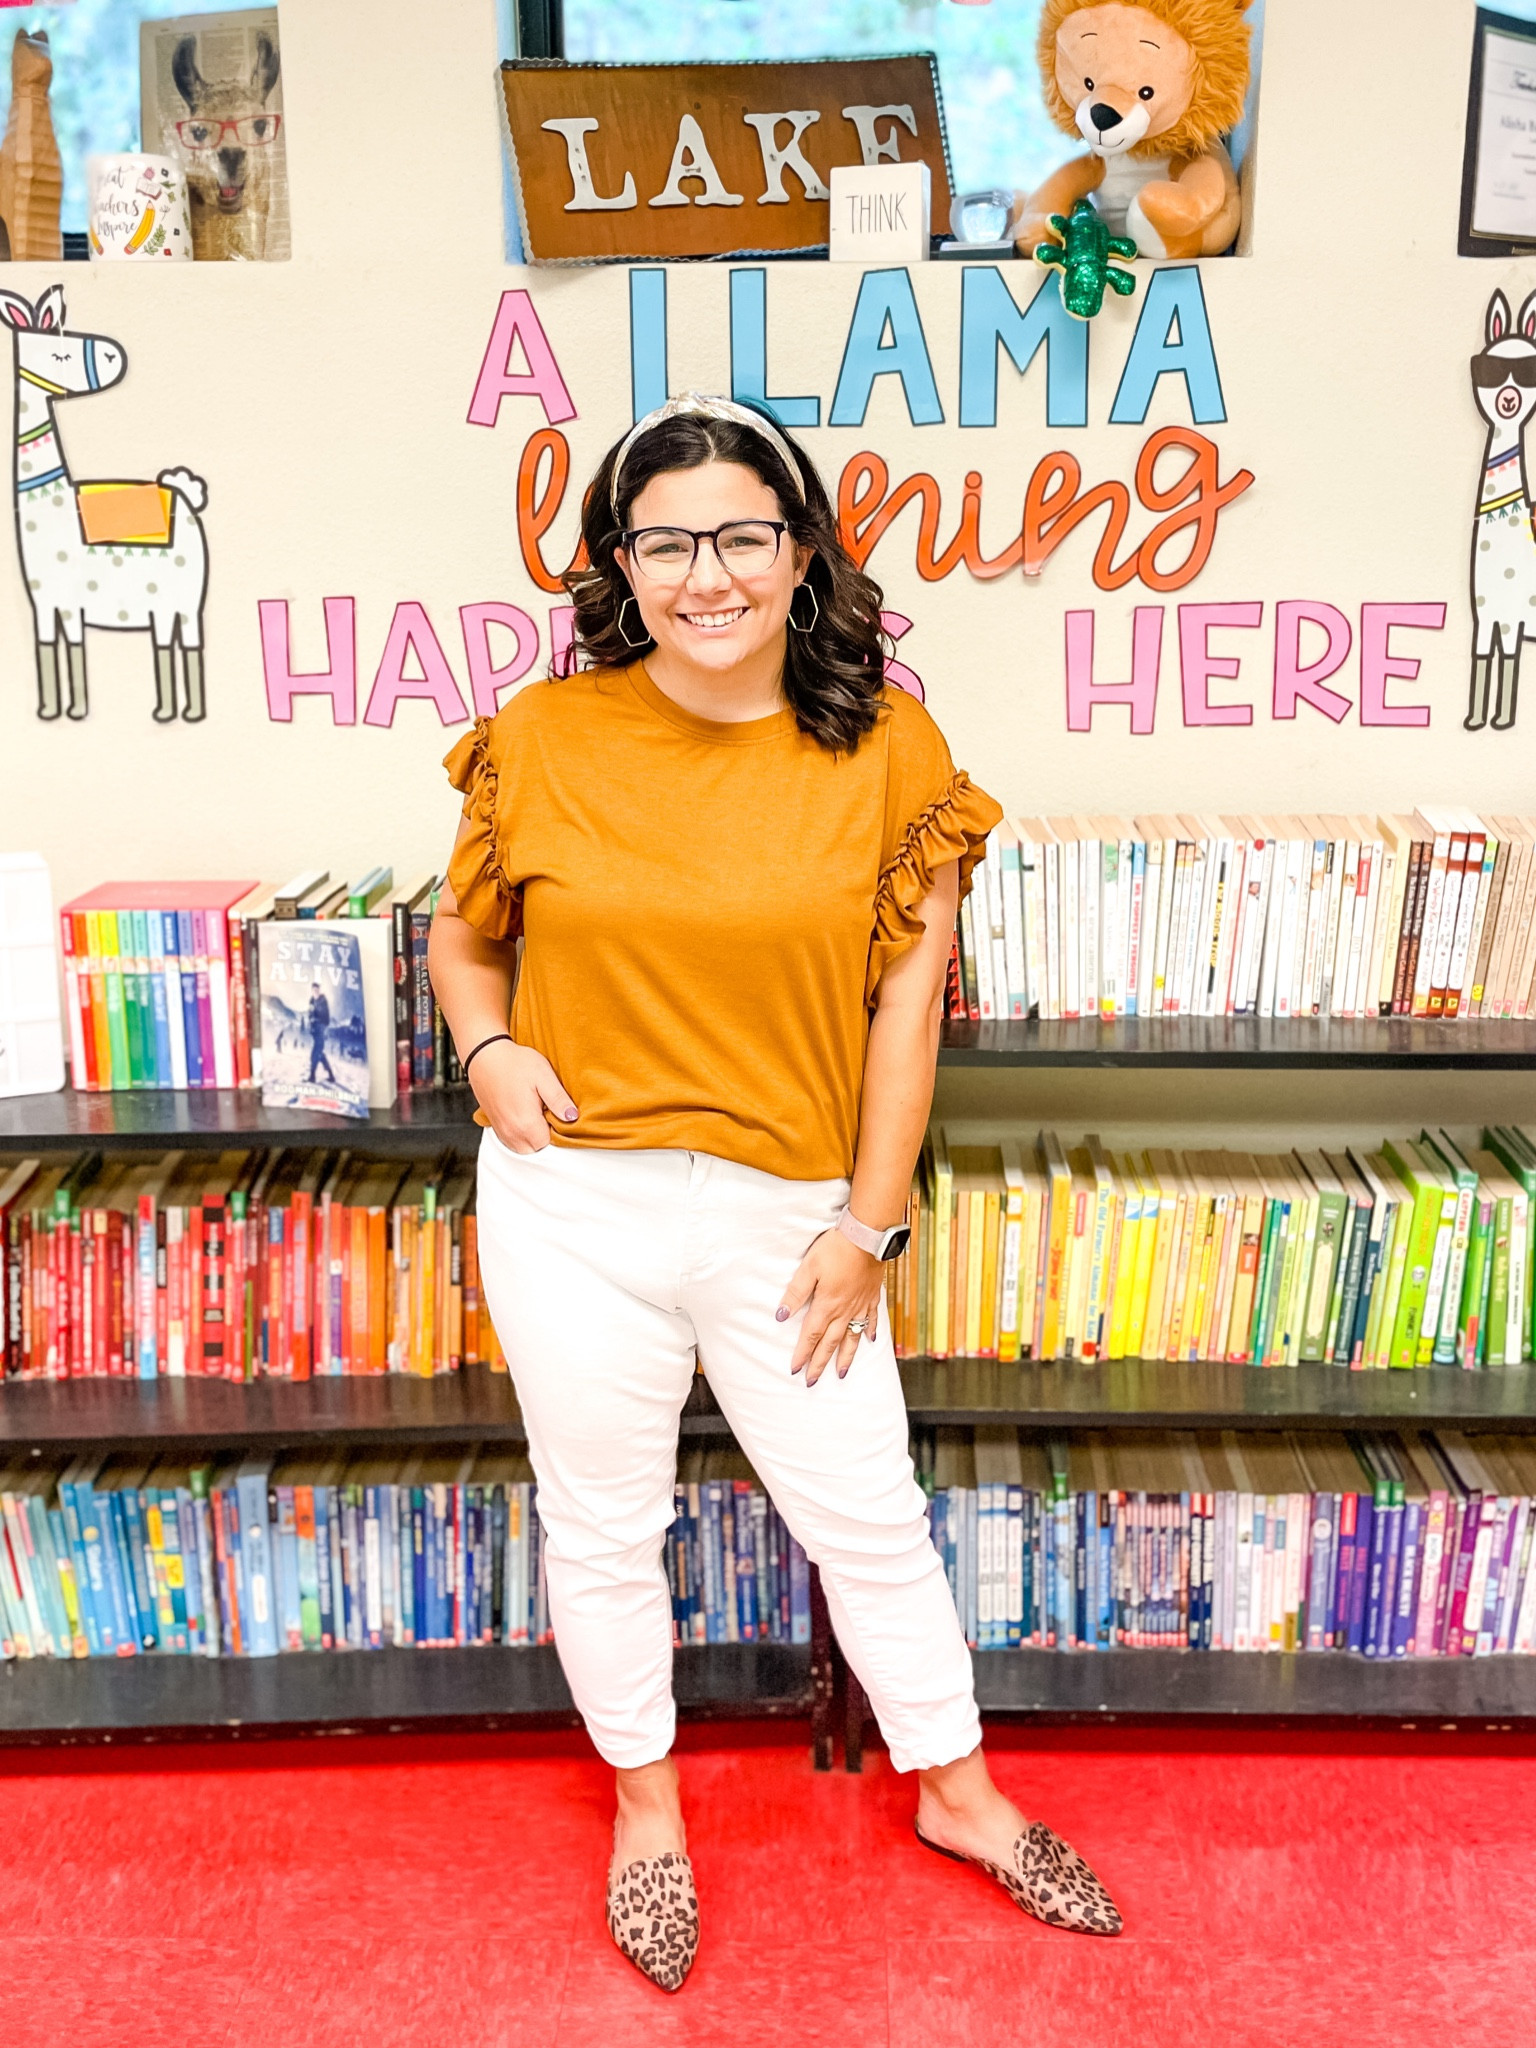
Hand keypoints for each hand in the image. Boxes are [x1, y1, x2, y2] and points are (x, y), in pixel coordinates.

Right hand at [469, 1039, 576, 1151]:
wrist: (485, 1056)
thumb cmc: (515, 1063)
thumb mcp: (543, 1075)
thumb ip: (559, 1099)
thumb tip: (573, 1117)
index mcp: (526, 1123)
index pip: (550, 1144)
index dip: (559, 1132)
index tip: (559, 1116)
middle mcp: (512, 1133)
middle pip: (537, 1150)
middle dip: (546, 1137)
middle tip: (549, 1114)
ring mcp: (501, 1131)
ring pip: (524, 1149)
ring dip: (534, 1137)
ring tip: (538, 1114)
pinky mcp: (495, 1126)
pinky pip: (513, 1142)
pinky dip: (522, 1135)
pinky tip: (526, 1116)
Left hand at [776, 1226, 883, 1386]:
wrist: (867, 1236)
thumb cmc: (836, 1248)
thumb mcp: (809, 1268)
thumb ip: (795, 1293)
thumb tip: (780, 1316)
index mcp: (827, 1305)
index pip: (811, 1336)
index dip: (802, 1354)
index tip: (796, 1369)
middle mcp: (845, 1311)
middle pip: (830, 1343)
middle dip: (820, 1363)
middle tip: (813, 1381)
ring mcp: (861, 1305)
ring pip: (852, 1338)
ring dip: (846, 1356)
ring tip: (842, 1373)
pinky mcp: (872, 1296)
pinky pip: (872, 1320)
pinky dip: (869, 1332)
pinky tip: (869, 1341)